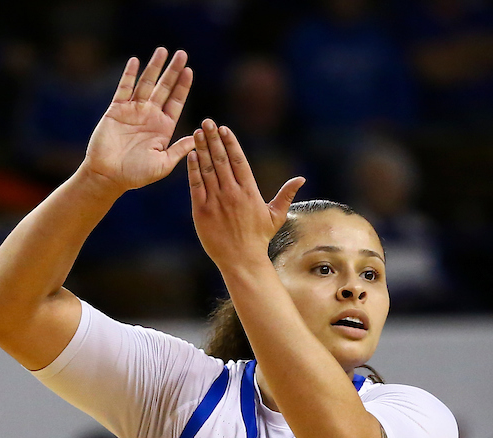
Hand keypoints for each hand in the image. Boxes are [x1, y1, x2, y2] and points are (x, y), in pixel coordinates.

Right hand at [81, 47, 194, 193]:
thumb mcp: (164, 164)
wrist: (108, 176)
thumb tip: (199, 138)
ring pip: (146, 84)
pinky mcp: (116, 110)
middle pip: (164, 88)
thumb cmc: (137, 175)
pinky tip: (135, 61)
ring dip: (154, 67)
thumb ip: (180, 149)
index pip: (176, 102)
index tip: (190, 71)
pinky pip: (124, 89)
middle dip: (173, 71)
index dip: (183, 86)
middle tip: (182, 54)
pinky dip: (129, 75)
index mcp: (164, 128)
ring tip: (162, 50)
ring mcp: (133, 111)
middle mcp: (150, 116)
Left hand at [187, 118, 304, 268]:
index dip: (231, 143)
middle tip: (208, 121)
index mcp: (250, 192)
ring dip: (202, 149)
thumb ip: (286, 194)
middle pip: (222, 160)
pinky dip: (193, 169)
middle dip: (214, 139)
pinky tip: (191, 155)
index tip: (224, 129)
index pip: (239, 161)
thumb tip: (301, 179)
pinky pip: (196, 185)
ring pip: (207, 169)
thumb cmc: (259, 238)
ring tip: (198, 132)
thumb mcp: (276, 215)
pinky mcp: (201, 211)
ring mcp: (216, 201)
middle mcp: (232, 193)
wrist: (241, 260)